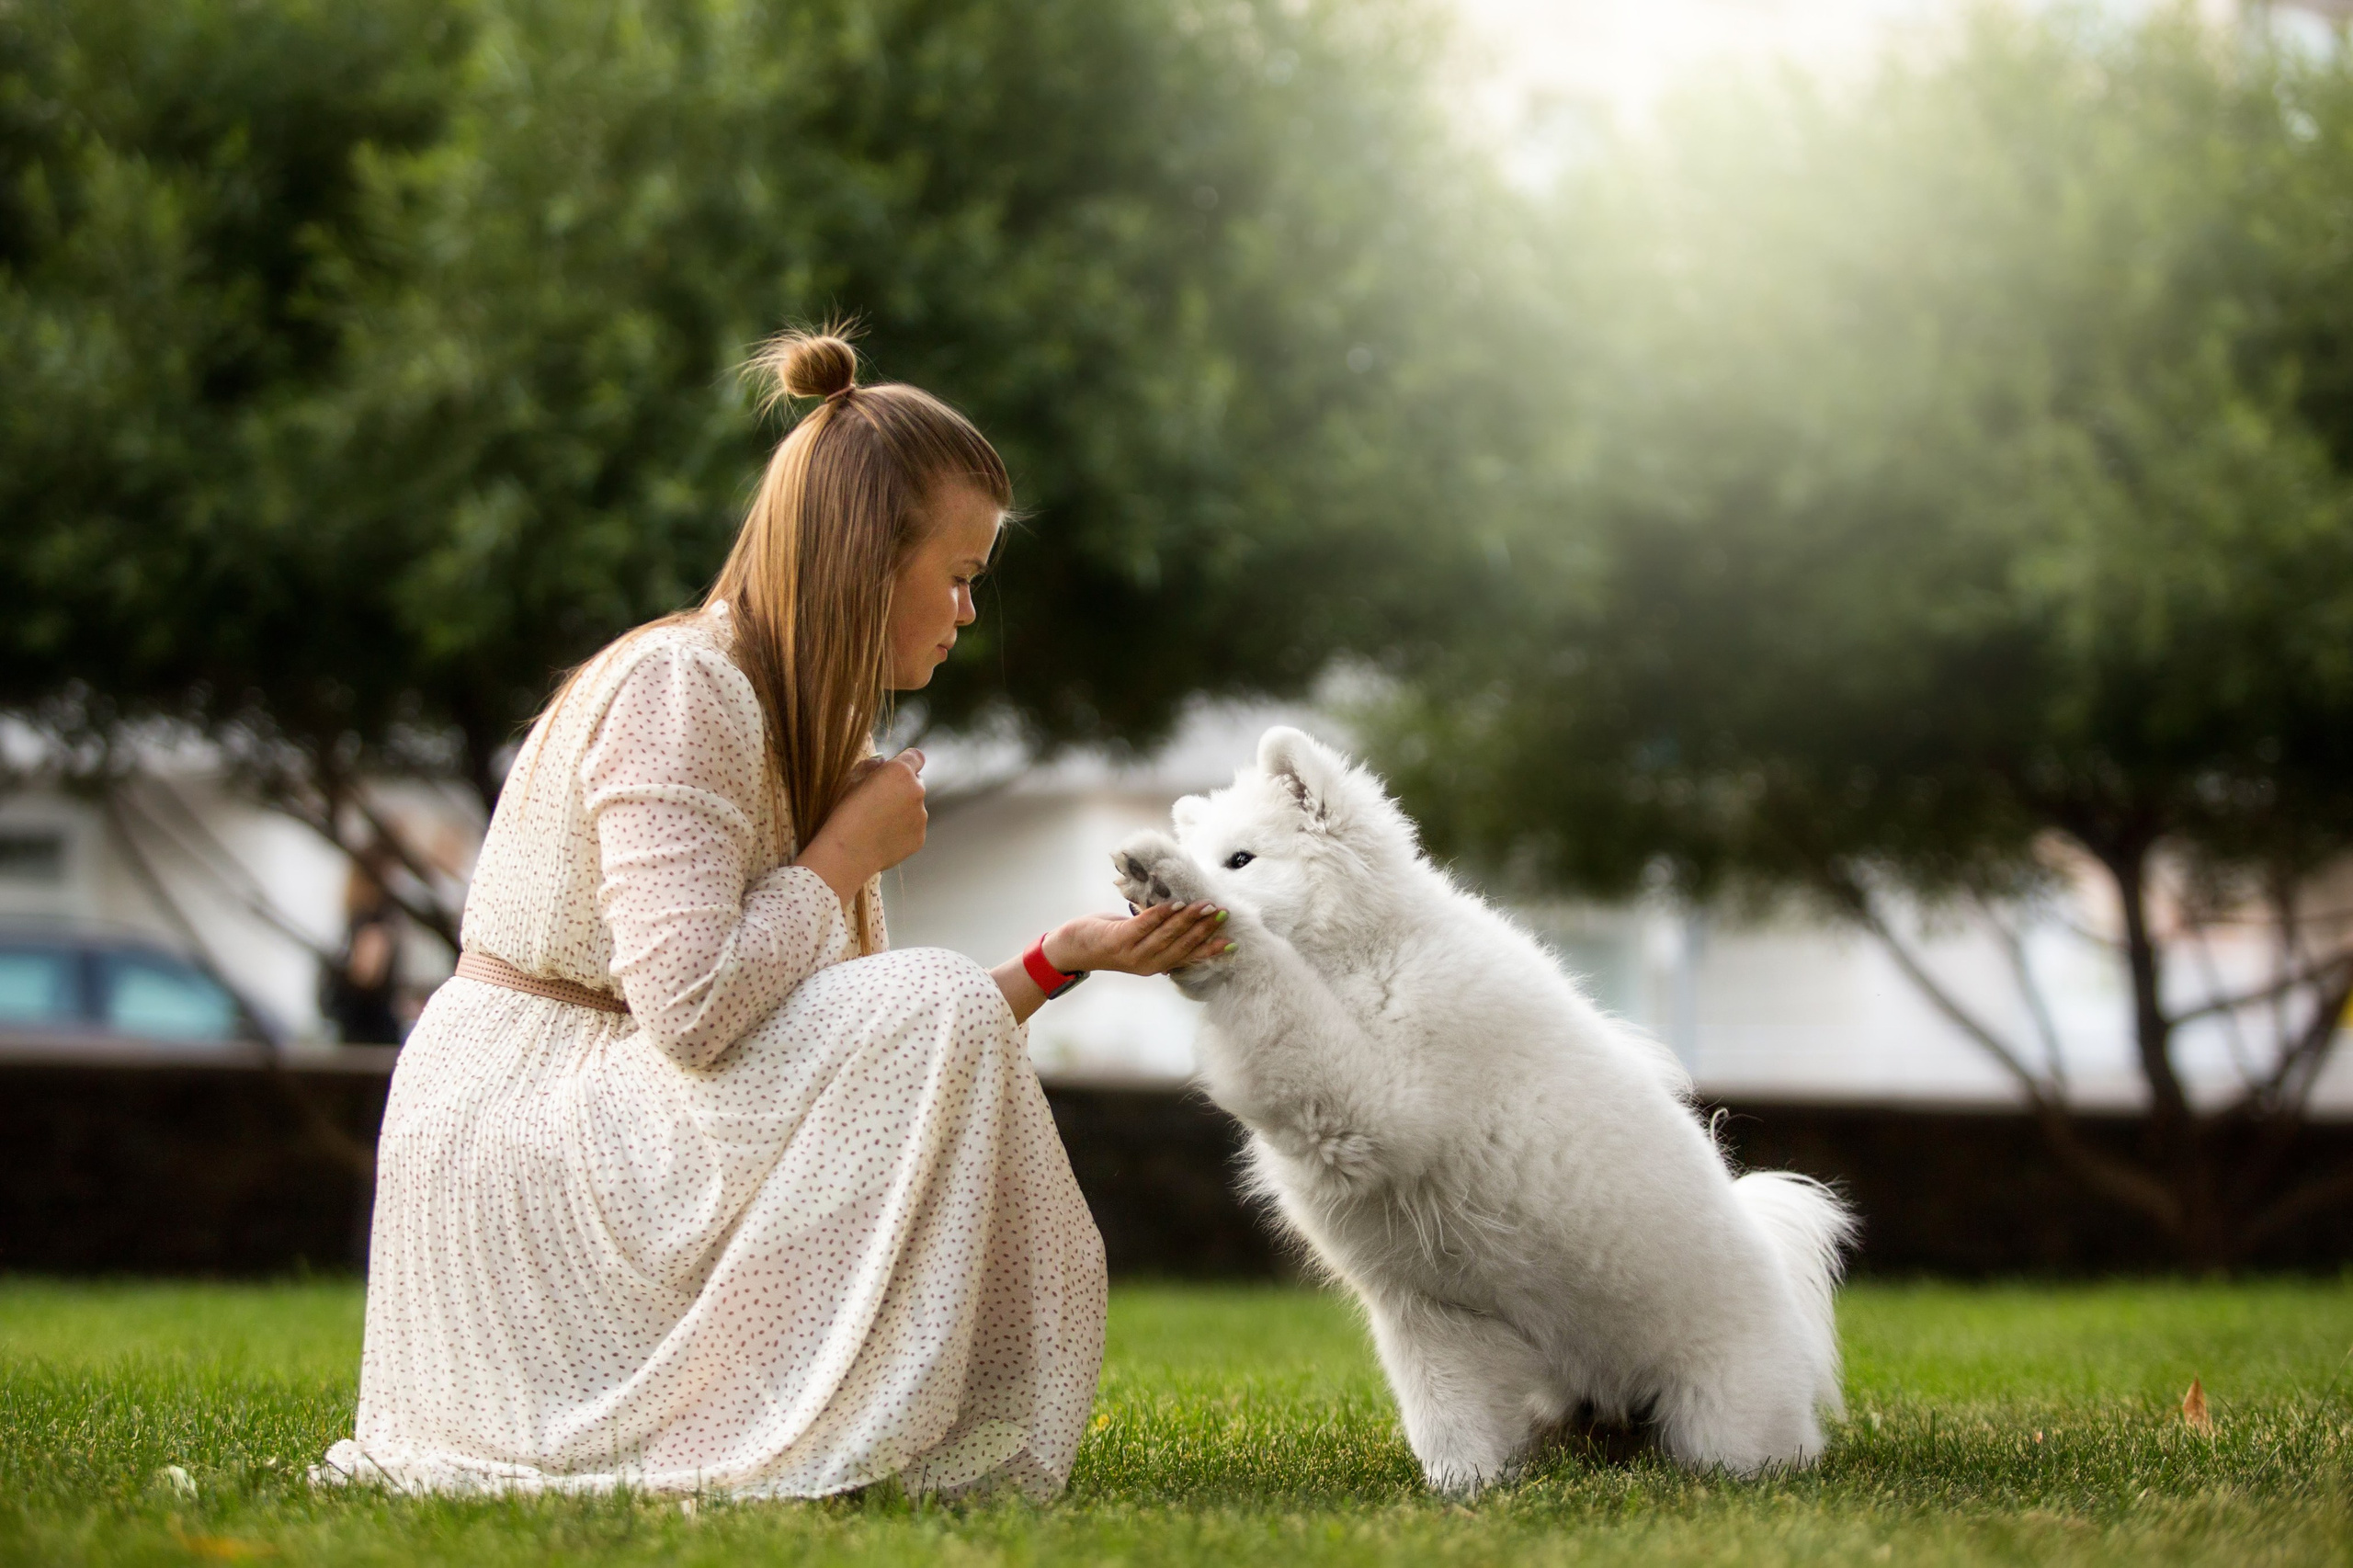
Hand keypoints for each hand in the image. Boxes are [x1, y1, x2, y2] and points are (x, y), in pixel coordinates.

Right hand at [794, 749, 926, 903]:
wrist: (847, 853)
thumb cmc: (844, 813)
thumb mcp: (851, 780)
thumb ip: (871, 766)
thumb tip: (882, 765)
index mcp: (900, 772)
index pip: (916, 757)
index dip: (905, 762)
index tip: (894, 771)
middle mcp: (917, 792)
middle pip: (916, 783)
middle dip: (903, 787)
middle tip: (880, 801)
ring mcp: (921, 817)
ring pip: (915, 808)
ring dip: (903, 810)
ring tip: (878, 823)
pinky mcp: (919, 838)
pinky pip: (913, 829)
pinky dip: (903, 831)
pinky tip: (882, 837)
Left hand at [1044, 900, 1233, 977]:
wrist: (1073, 947)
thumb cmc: (1110, 939)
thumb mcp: (1139, 943)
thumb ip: (1161, 936)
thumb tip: (1187, 919)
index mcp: (1155, 966)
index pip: (1189, 958)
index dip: (1210, 950)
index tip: (1231, 942)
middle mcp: (1147, 964)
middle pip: (1182, 945)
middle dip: (1204, 929)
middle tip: (1223, 913)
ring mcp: (1133, 953)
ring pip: (1167, 935)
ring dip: (1188, 919)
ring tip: (1206, 906)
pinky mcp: (1119, 940)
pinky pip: (1145, 925)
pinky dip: (1162, 914)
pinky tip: (1176, 904)